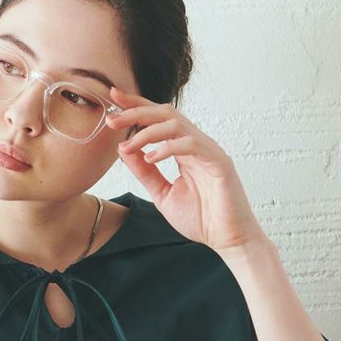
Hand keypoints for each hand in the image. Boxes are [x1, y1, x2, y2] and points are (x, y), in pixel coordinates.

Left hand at [106, 85, 269, 253]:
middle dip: (137, 111)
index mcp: (183, 150)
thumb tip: (124, 149)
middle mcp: (196, 145)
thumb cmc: (202, 218)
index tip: (113, 101)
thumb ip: (145, 172)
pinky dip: (168, 148)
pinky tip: (151, 158)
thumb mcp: (162, 193)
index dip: (136, 107)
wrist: (227, 239)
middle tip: (112, 118)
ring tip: (128, 145)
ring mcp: (208, 151)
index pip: (158, 120)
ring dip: (147, 131)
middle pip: (165, 113)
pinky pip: (191, 144)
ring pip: (176, 124)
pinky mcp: (219, 162)